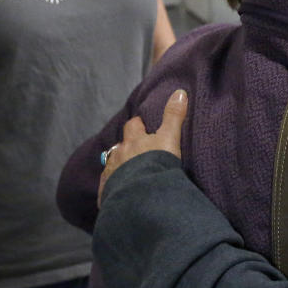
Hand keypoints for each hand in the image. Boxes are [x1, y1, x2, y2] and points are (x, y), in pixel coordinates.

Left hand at [98, 89, 187, 205]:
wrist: (143, 194)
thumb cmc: (157, 164)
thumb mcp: (170, 138)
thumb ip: (174, 116)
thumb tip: (179, 92)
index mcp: (133, 140)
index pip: (132, 126)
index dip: (137, 125)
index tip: (142, 125)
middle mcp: (118, 154)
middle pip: (119, 146)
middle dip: (126, 146)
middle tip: (136, 151)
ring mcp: (111, 173)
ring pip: (112, 166)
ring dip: (120, 167)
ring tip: (129, 173)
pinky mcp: (107, 192)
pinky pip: (108, 187)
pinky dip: (114, 186)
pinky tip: (120, 192)